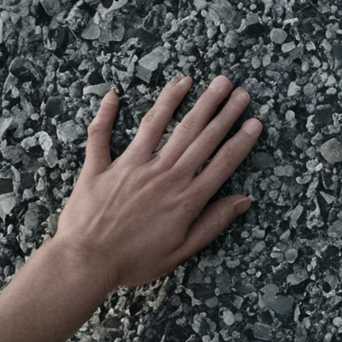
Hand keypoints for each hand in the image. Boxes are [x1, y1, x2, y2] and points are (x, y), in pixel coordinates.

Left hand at [51, 75, 261, 288]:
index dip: (240, 140)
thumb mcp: (182, 251)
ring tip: (194, 79)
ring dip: (177, 99)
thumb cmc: (134, 262)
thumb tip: (244, 200)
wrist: (86, 263)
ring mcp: (131, 167)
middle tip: (235, 88)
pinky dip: (106, 114)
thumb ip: (213, 222)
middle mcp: (162, 175)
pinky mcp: (101, 167)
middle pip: (197, 136)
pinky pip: (102, 135)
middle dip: (220, 110)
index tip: (254, 121)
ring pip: (158, 124)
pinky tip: (114, 94)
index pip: (221, 162)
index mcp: (185, 198)